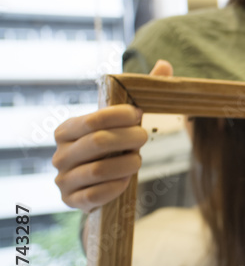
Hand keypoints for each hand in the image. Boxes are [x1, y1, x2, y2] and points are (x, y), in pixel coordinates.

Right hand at [52, 60, 172, 211]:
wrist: (99, 186)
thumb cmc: (114, 147)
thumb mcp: (125, 121)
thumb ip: (141, 93)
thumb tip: (164, 64)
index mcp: (66, 130)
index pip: (93, 120)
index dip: (120, 117)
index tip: (139, 115)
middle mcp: (59, 155)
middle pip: (97, 143)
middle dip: (128, 139)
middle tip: (144, 136)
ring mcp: (63, 180)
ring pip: (97, 170)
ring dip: (126, 164)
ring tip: (138, 160)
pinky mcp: (72, 202)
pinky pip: (95, 195)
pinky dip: (116, 186)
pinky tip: (127, 180)